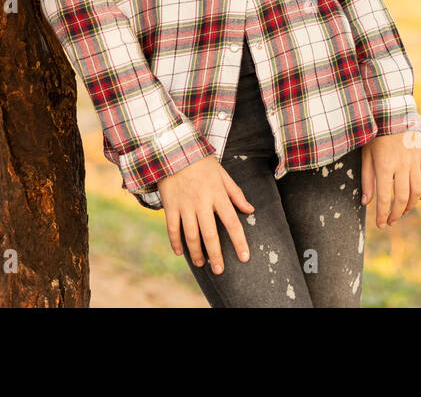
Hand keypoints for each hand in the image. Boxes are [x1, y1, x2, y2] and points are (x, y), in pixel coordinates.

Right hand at [157, 155, 254, 273]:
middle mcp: (202, 202)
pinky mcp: (170, 205)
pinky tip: (180, 252)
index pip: (232, 222)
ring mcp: (185, 205)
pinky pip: (172, 228)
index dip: (239, 242)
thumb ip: (236, 193)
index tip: (244, 258)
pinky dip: (176, 242)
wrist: (173, 149)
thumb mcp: (222, 174)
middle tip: (219, 270)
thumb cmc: (201, 162)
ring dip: (196, 252)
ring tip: (202, 264)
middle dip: (216, 255)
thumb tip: (250, 210)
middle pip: (210, 234)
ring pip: (191, 235)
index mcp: (218, 195)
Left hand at [361, 128, 420, 228]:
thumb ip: (367, 179)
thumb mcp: (366, 154)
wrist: (394, 111)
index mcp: (385, 165)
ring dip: (411, 205)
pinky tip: (418, 197)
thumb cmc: (375, 133)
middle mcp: (402, 165)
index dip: (382, 213)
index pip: (384, 197)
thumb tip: (366, 202)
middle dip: (397, 213)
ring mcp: (415, 161)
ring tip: (402, 211)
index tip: (380, 224)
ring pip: (418, 191)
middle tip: (390, 221)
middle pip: (403, 198)